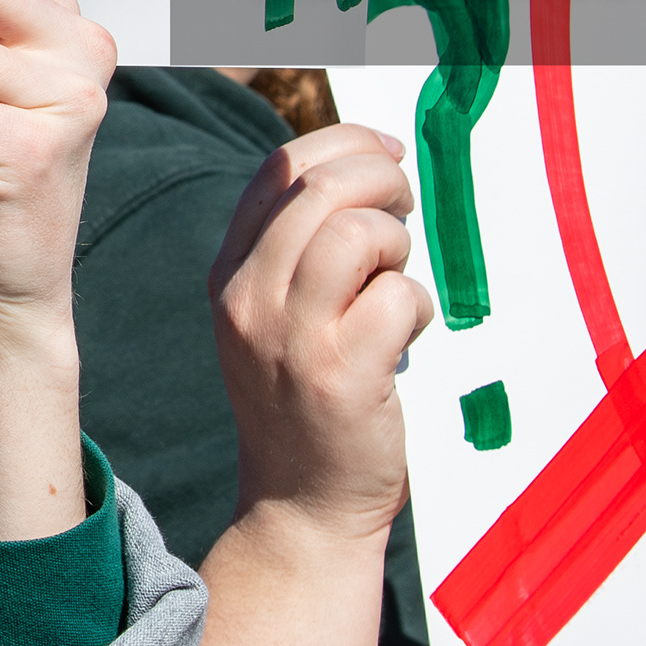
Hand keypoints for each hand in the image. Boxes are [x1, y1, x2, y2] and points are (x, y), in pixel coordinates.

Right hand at [204, 125, 430, 542]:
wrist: (301, 503)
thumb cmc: (306, 398)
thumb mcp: (274, 315)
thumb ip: (300, 247)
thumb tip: (365, 168)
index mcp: (229, 273)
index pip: (280, 168)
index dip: (345, 143)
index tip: (386, 152)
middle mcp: (247, 298)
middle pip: (320, 187)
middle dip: (382, 179)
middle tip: (406, 208)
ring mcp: (289, 338)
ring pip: (357, 233)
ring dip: (397, 245)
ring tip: (394, 279)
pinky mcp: (340, 376)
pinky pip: (396, 297)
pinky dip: (415, 305)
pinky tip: (404, 335)